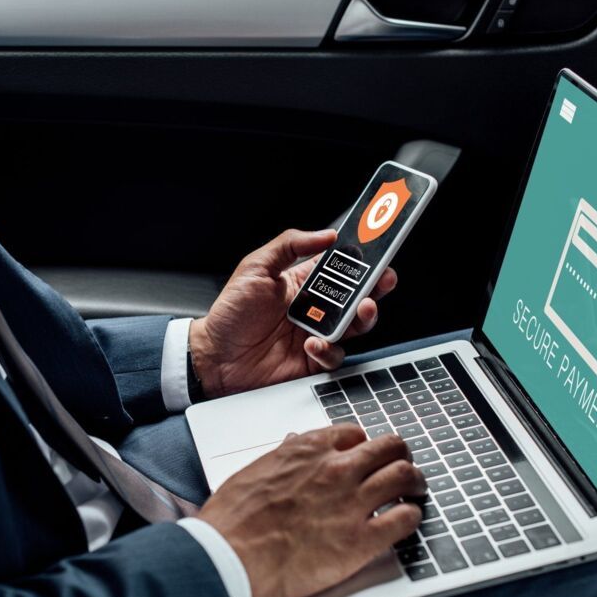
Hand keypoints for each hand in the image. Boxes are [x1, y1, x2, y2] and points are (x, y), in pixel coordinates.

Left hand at [189, 229, 397, 398]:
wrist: (214, 357)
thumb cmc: (230, 314)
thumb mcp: (255, 267)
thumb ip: (289, 245)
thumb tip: (325, 234)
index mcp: (303, 283)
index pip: (341, 267)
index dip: (362, 259)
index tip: (378, 249)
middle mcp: (315, 309)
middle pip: (358, 295)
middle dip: (376, 286)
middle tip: (382, 280)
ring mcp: (316, 334)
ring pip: (355, 326)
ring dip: (363, 316)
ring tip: (361, 309)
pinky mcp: (312, 361)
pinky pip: (335, 356)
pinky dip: (328, 349)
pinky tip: (312, 344)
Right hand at [198, 425, 424, 596]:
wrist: (229, 557)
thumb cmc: (232, 521)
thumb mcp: (253, 472)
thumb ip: (282, 458)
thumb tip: (294, 446)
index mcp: (307, 451)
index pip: (354, 434)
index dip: (364, 445)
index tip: (366, 456)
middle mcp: (335, 470)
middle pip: (390, 447)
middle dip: (400, 456)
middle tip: (402, 467)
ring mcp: (352, 503)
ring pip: (405, 476)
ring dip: (415, 482)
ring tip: (416, 491)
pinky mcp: (361, 540)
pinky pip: (405, 519)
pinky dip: (412, 517)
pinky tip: (407, 520)